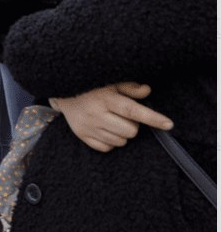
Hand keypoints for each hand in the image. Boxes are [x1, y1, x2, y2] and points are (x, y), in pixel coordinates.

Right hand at [52, 82, 172, 152]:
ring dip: (123, 133)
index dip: (152, 118)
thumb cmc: (93, 88)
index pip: (132, 110)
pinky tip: (105, 129)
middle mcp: (95, 114)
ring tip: (113, 121)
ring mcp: (88, 127)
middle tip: (124, 115)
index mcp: (104, 98)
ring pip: (121, 141)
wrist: (64, 94)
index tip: (168, 124)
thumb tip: (147, 91)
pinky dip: (111, 141)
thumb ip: (130, 88)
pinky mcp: (82, 136)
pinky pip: (108, 148)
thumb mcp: (111, 83)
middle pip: (131, 131)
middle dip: (133, 125)